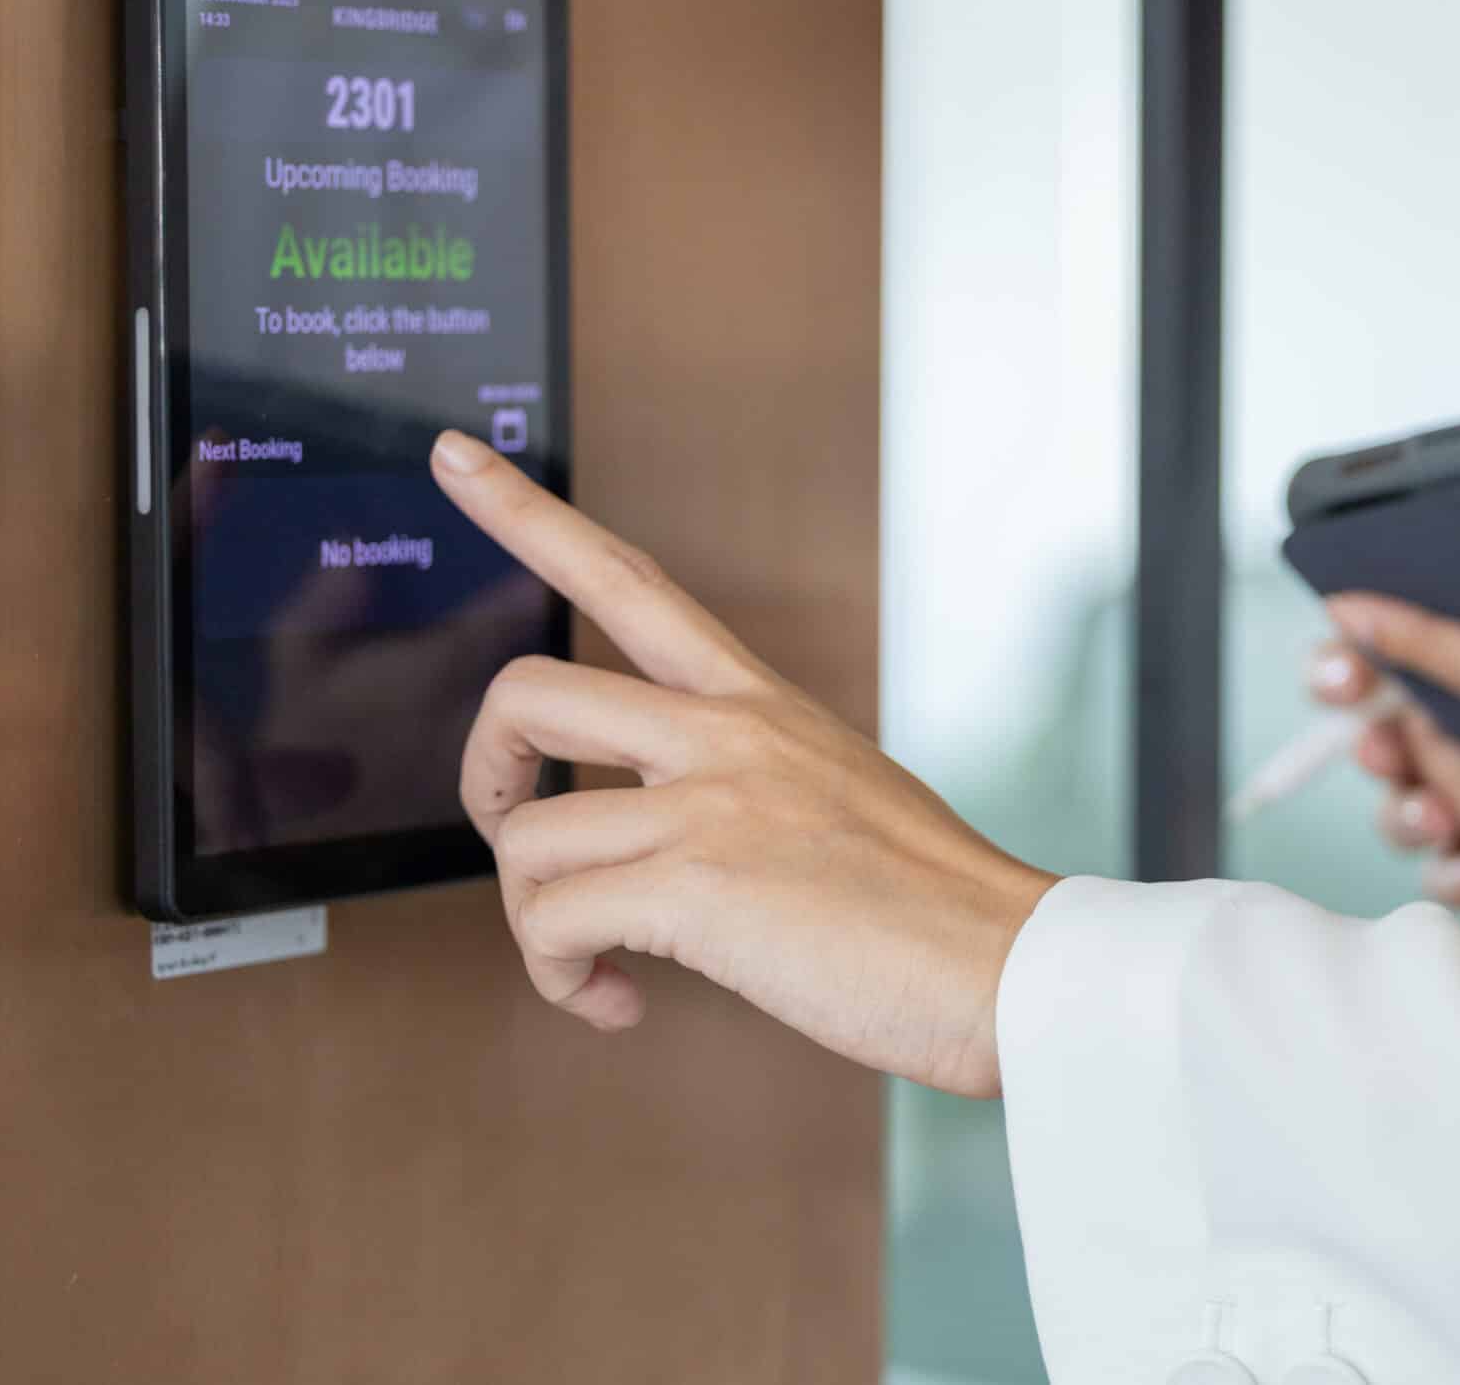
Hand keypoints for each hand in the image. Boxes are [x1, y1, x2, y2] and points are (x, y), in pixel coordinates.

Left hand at [430, 430, 1057, 1097]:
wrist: (1008, 966)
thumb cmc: (937, 907)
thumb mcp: (843, 793)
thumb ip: (752, 784)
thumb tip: (671, 841)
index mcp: (761, 703)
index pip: (626, 579)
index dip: (524, 514)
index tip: (451, 456)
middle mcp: (727, 733)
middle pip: (526, 692)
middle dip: (482, 773)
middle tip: (513, 833)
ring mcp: (710, 803)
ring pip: (526, 834)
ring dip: (532, 920)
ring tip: (592, 961)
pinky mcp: (697, 886)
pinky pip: (554, 925)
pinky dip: (564, 979)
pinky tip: (620, 1002)